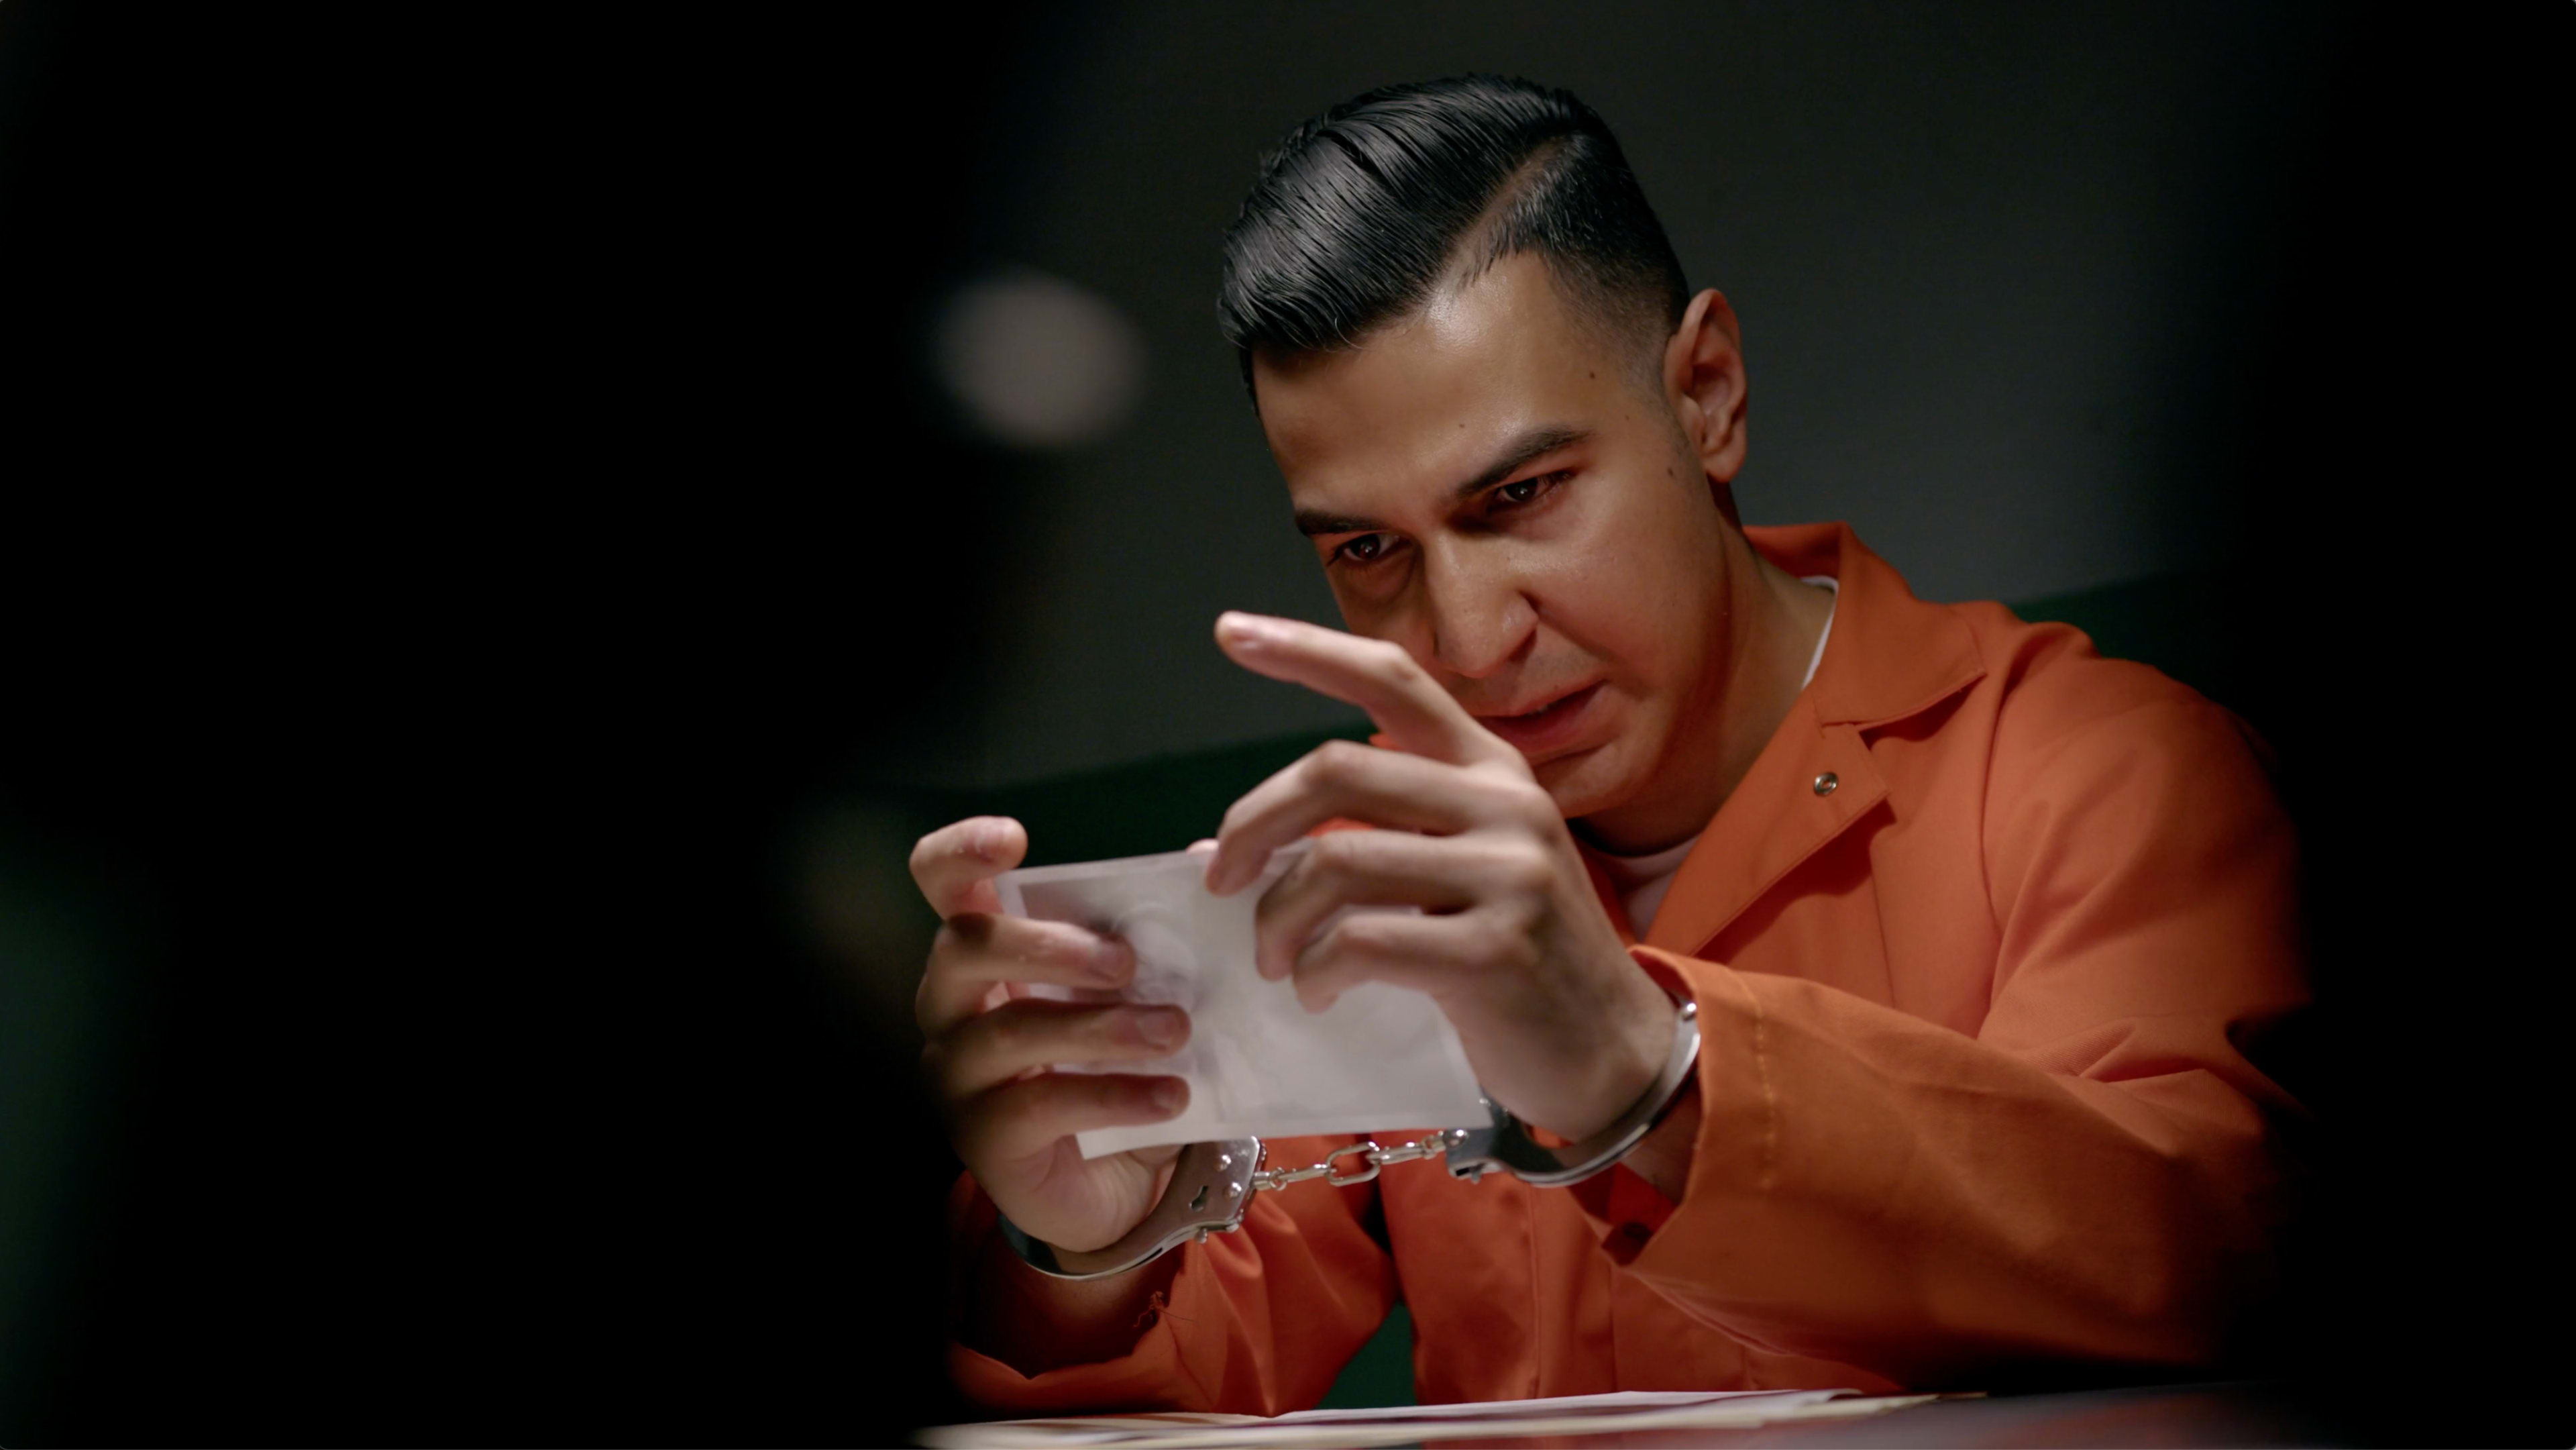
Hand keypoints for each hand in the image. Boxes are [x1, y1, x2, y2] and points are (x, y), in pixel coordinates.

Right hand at [911, 816, 1192, 1253]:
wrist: (1114, 1183)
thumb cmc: (1112, 1065)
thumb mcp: (1138, 996)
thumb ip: (1161, 929)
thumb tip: (1205, 855)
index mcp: (982, 952)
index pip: (941, 884)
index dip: (961, 852)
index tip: (1015, 839)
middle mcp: (950, 1007)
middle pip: (966, 948)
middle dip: (1051, 945)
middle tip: (1128, 962)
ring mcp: (956, 1076)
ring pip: (1010, 1032)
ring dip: (1101, 1026)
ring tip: (1175, 1031)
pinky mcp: (983, 1140)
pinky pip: (1042, 1106)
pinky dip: (1115, 1096)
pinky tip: (1172, 1097)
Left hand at [1203, 612, 1676, 1141]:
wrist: (1612, 1055)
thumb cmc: (1518, 966)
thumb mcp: (1461, 877)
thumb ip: (1368, 843)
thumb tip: (1228, 850)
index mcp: (1494, 771)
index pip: (1393, 679)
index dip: (1306, 651)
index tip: (1230, 632)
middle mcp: (1506, 805)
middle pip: (1335, 770)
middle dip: (1253, 826)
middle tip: (1223, 883)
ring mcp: (1508, 874)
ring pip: (1335, 862)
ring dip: (1277, 920)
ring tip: (1276, 961)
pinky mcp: (1493, 950)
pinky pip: (1359, 941)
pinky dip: (1315, 971)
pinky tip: (1318, 992)